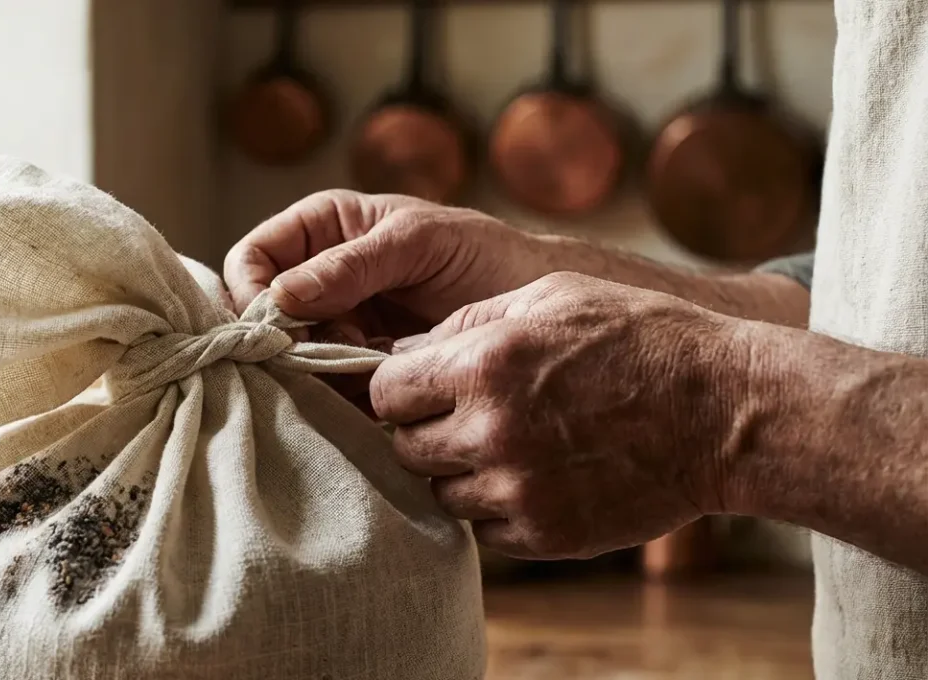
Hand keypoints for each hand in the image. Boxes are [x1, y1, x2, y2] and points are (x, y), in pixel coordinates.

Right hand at [223, 190, 536, 407]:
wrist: (538, 313)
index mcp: (324, 228)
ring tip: (367, 367)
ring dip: (314, 371)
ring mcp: (338, 327)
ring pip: (289, 357)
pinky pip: (323, 389)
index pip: (252, 257)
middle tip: (335, 351)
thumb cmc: (487, 257)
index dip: (253, 292)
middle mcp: (321, 278)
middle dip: (287, 339)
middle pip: (262, 315)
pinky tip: (373, 390)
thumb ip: (351, 264)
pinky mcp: (359, 373)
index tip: (281, 324)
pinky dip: (337, 396)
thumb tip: (280, 295)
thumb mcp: (419, 244)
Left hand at [372, 272, 740, 559]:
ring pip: (440, 493)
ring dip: (459, 472)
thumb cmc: (640, 338)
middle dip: (424, 429)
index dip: (399, 387)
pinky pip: (485, 529)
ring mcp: (518, 491)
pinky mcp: (546, 535)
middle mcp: (490, 432)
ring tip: (507, 444)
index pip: (384, 392)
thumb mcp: (550, 296)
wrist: (724, 411)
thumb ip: (467, 322)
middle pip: (404, 447)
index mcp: (483, 366)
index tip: (421, 386)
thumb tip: (406, 351)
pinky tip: (534, 475)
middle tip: (464, 415)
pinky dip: (497, 507)